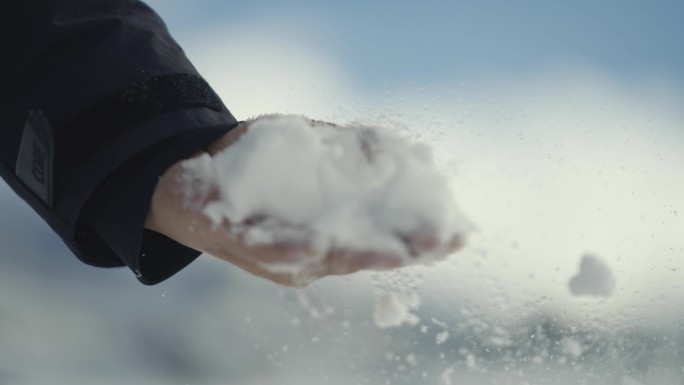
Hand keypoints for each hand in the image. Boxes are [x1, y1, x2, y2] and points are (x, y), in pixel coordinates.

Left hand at [145, 118, 462, 286]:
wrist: (193, 168)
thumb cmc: (263, 167)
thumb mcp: (317, 151)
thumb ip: (359, 154)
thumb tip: (421, 152)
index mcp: (330, 232)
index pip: (381, 237)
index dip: (420, 237)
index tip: (460, 231)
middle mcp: (306, 249)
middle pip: (356, 255)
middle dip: (399, 250)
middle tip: (439, 242)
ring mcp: (268, 247)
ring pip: (315, 257)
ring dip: (354, 255)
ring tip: (393, 254)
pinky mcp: (227, 236)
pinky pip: (258, 245)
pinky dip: (286, 246)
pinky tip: (314, 244)